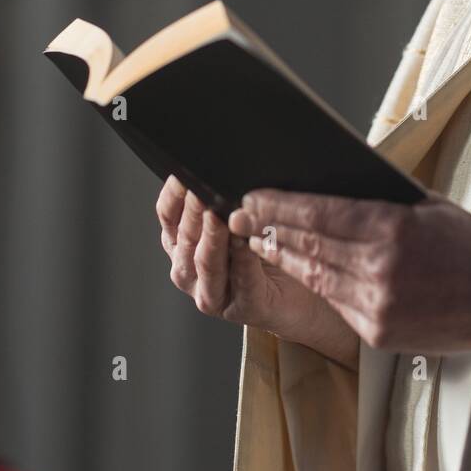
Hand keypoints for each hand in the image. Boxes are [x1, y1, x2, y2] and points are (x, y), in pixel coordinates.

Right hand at [156, 175, 358, 369]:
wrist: (302, 296)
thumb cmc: (269, 248)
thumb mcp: (243, 217)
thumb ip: (229, 196)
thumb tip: (229, 162)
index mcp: (183, 244)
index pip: (168, 215)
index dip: (173, 195)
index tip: (182, 173)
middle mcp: (191, 271)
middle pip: (185, 237)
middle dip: (194, 210)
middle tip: (202, 187)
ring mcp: (213, 294)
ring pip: (204, 262)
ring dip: (212, 237)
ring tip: (219, 214)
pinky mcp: (244, 307)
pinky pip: (241, 280)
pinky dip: (242, 260)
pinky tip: (246, 241)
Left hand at [229, 190, 470, 353]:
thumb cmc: (470, 245)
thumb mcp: (428, 206)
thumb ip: (380, 199)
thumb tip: (329, 186)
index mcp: (394, 229)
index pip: (320, 214)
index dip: (280, 205)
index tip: (253, 196)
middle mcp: (380, 269)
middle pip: (309, 244)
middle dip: (270, 228)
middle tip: (241, 216)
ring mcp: (378, 305)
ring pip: (315, 276)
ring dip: (283, 256)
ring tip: (260, 240)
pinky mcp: (380, 333)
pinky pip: (336, 302)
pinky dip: (315, 283)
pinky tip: (299, 268)